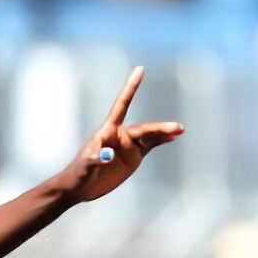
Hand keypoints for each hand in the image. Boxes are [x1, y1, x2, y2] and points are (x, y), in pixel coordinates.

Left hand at [64, 66, 181, 202]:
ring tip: (180, 130)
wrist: (80, 187)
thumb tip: (106, 154)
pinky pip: (150, 145)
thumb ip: (94, 158)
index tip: (140, 70)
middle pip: (143, 127)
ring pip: (150, 135)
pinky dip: (162, 140)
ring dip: (164, 132)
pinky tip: (173, 137)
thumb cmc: (78, 174)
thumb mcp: (84, 166)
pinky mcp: (133, 157)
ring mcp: (128, 145)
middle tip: (175, 128)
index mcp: (107, 131)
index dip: (130, 88)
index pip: (121, 105)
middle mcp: (120, 135)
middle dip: (159, 128)